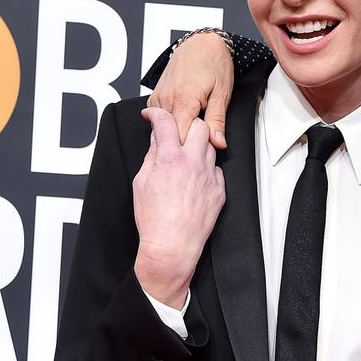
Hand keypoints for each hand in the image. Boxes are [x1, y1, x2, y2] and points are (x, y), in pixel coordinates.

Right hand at [133, 107, 225, 308]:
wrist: (172, 246)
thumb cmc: (154, 219)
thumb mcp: (141, 182)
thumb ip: (151, 157)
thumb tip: (156, 141)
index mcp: (170, 159)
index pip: (166, 122)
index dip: (156, 114)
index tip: (152, 115)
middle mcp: (193, 163)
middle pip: (199, 126)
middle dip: (187, 125)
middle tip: (177, 134)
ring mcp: (209, 176)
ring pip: (210, 146)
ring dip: (198, 147)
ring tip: (185, 159)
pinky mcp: (219, 190)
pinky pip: (216, 170)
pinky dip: (206, 169)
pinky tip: (195, 179)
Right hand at [147, 31, 234, 147]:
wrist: (202, 43)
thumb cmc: (214, 63)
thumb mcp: (222, 94)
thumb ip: (217, 121)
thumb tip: (218, 142)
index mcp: (184, 100)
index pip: (180, 137)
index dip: (191, 147)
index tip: (200, 151)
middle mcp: (167, 99)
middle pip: (170, 134)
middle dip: (184, 142)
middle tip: (199, 142)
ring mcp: (159, 97)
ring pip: (163, 126)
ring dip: (177, 130)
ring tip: (193, 125)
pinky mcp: (155, 96)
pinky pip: (160, 116)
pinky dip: (171, 121)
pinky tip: (183, 118)